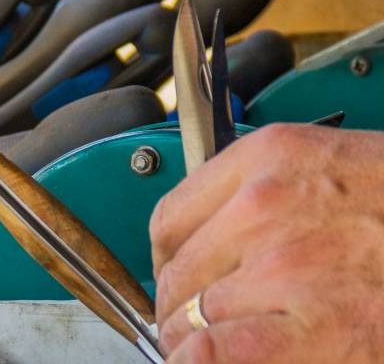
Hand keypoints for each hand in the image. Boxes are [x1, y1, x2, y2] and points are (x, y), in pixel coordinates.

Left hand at [150, 124, 383, 362]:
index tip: (176, 276)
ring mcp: (289, 268)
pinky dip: (206, 362)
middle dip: (178, 306)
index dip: (166, 258)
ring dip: (193, 341)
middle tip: (192, 322)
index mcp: (271, 158)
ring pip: (190, 318)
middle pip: (176, 273)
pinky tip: (215, 360)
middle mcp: (268, 206)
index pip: (170, 217)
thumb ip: (265, 192)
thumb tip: (215, 239)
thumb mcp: (334, 167)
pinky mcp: (320, 330)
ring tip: (211, 349)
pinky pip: (217, 355)